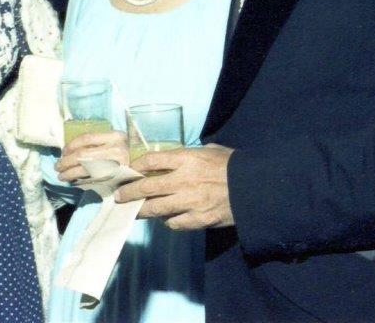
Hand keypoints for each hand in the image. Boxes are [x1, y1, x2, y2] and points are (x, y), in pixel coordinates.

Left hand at [54, 130, 127, 182]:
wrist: (148, 174)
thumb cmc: (129, 157)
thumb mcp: (118, 144)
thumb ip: (101, 144)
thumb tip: (72, 150)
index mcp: (116, 136)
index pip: (86, 138)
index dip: (71, 145)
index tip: (63, 152)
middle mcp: (117, 149)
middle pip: (82, 154)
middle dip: (66, 161)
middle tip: (58, 166)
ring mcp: (116, 165)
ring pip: (84, 168)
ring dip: (68, 172)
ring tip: (61, 176)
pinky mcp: (115, 178)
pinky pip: (91, 179)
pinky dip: (79, 180)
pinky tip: (73, 181)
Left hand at [114, 144, 234, 229]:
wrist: (256, 189)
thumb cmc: (232, 165)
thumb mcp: (209, 151)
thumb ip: (189, 155)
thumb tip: (173, 157)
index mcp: (186, 159)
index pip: (151, 161)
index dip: (136, 166)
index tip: (130, 170)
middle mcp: (183, 180)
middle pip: (147, 187)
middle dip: (129, 192)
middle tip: (119, 196)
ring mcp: (190, 202)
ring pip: (156, 208)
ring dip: (141, 210)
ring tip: (132, 211)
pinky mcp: (198, 219)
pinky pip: (174, 223)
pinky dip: (167, 221)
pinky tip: (164, 218)